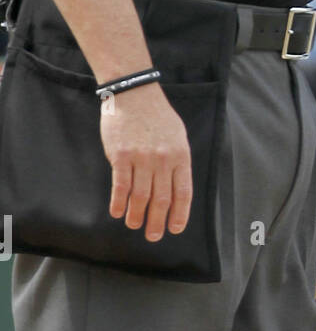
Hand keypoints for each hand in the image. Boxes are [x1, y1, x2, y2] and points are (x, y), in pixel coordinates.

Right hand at [100, 83, 192, 240]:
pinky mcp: (121, 156)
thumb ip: (177, 161)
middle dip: (158, 222)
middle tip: (153, 236)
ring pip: (140, 196)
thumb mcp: (178, 136)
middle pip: (161, 199)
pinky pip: (120, 185)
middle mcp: (163, 160)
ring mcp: (142, 158)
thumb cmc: (157, 116)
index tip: (174, 229)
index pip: (183, 192)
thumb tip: (175, 189)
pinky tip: (116, 212)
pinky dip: (118, 202)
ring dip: (137, 215)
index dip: (179, 214)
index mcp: (181, 156)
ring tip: (134, 225)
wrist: (134, 94)